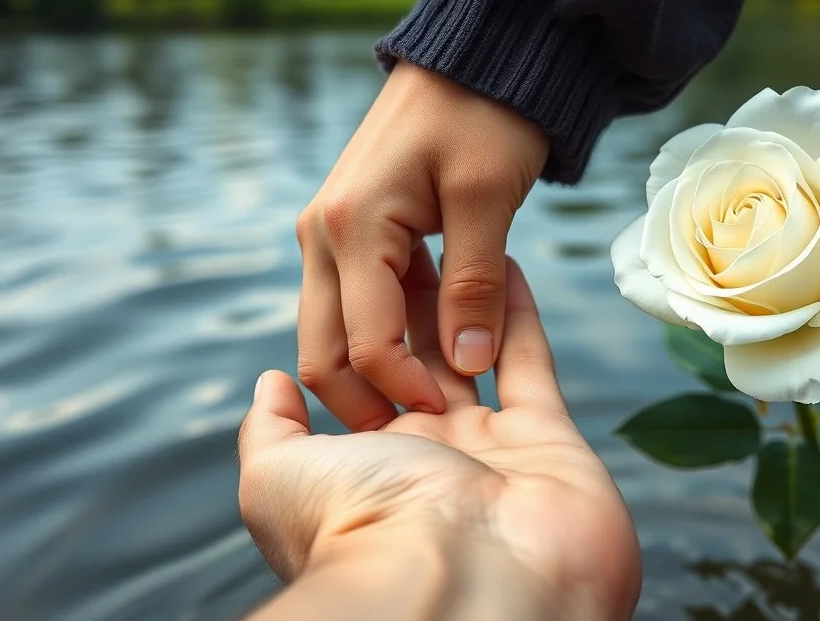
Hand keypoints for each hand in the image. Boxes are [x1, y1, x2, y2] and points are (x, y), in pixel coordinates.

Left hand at [238, 251, 640, 619]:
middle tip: (411, 241)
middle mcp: (428, 457)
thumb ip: (272, 431)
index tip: (362, 271)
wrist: (468, 579)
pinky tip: (508, 265)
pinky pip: (531, 365)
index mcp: (366, 466)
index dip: (361, 330)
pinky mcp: (548, 440)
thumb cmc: (364, 529)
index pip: (360, 385)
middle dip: (413, 305)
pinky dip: (519, 314)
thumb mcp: (279, 480)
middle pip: (419, 361)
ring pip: (474, 356)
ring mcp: (491, 449)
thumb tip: (271, 384)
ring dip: (464, 302)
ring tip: (454, 241)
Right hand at [296, 61, 549, 426]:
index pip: (364, 343)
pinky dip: (385, 333)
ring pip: (333, 331)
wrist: (475, 57)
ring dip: (378, 369)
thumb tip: (467, 363)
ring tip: (438, 392)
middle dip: (370, 399)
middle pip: (323, 350)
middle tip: (430, 431)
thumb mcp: (488, 199)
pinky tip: (435, 344)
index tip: (455, 417)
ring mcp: (329, 233)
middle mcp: (322, 234)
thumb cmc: (486, 115)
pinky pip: (353, 303)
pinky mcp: (349, 233)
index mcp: (351, 227)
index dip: (407, 389)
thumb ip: (473, 285)